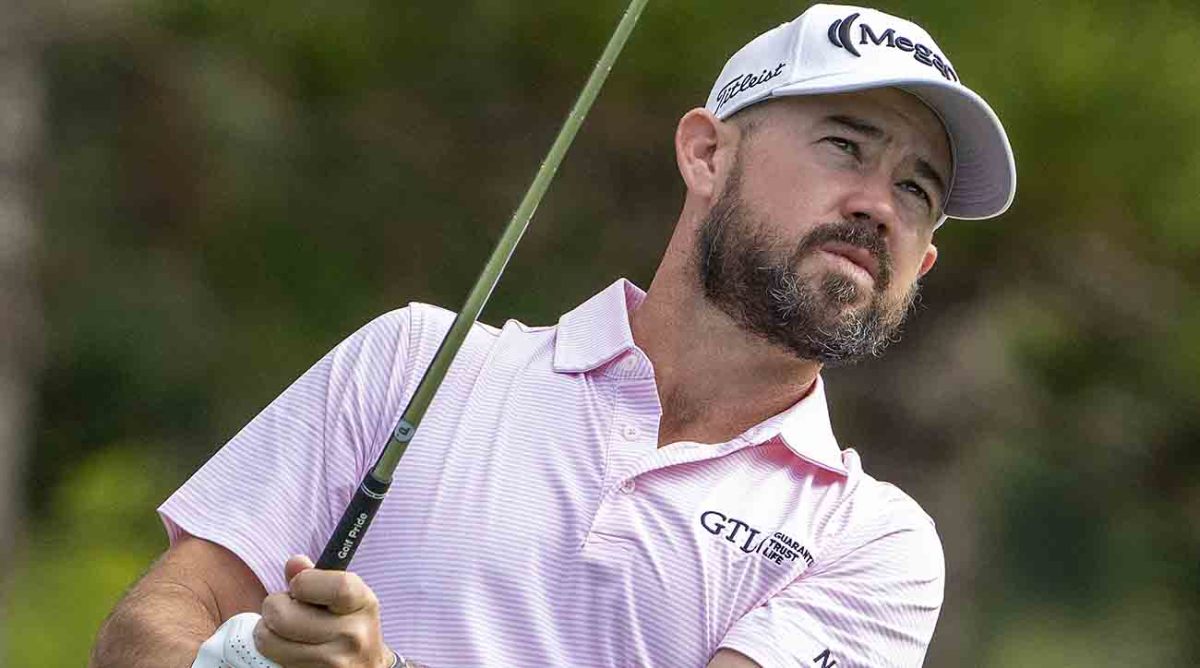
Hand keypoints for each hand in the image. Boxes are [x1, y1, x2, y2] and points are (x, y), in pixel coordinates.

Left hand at [254, 555, 392, 667]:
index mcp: (362, 603)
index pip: (335, 586)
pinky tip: (288, 652)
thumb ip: (316, 578)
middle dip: (272, 608)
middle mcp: (353, 635)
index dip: (303, 583)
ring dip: (266, 634)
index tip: (298, 587)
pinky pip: (272, 662)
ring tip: (282, 633)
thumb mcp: (342, 598)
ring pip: (269, 642)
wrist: (365, 667)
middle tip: (280, 610)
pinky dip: (271, 656)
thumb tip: (294, 563)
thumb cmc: (347, 626)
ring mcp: (334, 663)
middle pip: (284, 616)